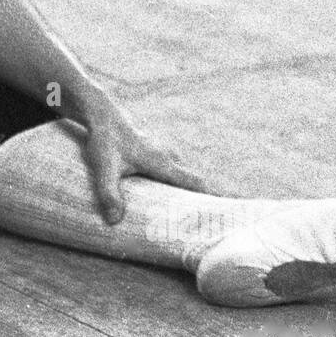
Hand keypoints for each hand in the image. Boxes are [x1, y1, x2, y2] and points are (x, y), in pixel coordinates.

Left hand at [76, 82, 212, 225]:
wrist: (101, 115)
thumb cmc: (104, 141)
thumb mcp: (104, 169)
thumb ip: (109, 194)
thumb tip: (115, 221)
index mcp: (163, 163)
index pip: (194, 183)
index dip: (214, 195)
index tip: (234, 207)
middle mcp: (169, 157)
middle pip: (194, 181)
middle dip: (208, 197)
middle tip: (224, 218)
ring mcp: (163, 152)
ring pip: (184, 175)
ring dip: (193, 190)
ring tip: (201, 212)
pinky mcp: (155, 152)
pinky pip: (173, 170)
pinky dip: (179, 183)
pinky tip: (173, 195)